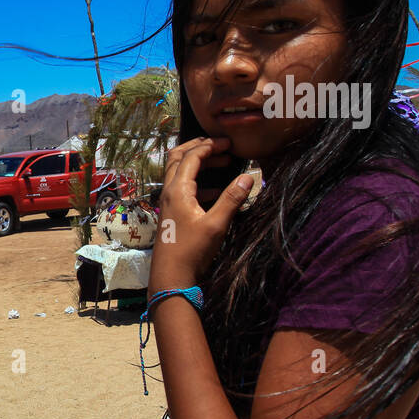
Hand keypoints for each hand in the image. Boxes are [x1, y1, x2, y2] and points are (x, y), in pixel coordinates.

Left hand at [151, 137, 254, 289]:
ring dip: (198, 164)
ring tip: (222, 163)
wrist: (171, 275)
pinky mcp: (172, 213)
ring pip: (179, 173)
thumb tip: (250, 176)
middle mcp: (169, 192)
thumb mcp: (216, 224)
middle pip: (178, 158)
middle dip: (198, 147)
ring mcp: (168, 203)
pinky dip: (198, 182)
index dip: (210, 145)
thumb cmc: (192, 250)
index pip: (191, 156)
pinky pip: (183, 189)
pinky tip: (216, 191)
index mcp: (178, 190)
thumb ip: (232, 199)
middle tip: (220, 145)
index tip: (229, 142)